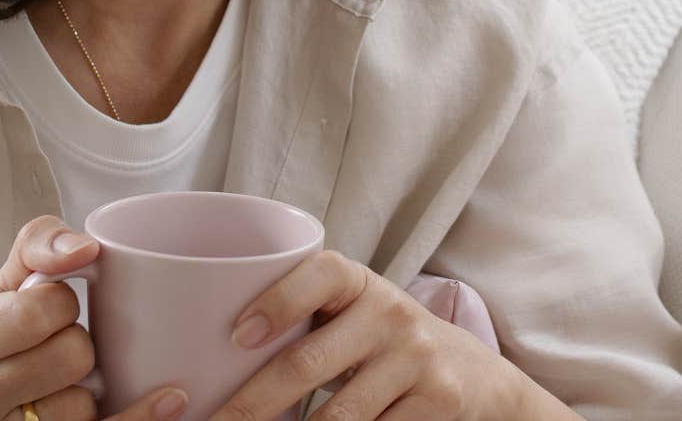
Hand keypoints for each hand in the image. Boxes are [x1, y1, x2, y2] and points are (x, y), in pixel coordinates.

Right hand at [0, 215, 189, 420]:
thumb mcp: (2, 285)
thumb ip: (40, 244)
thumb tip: (87, 249)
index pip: (41, 309)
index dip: (61, 304)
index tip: (48, 311)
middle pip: (71, 357)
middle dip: (78, 346)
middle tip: (57, 348)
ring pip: (83, 407)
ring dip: (86, 391)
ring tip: (59, 385)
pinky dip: (134, 416)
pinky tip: (168, 399)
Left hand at [209, 251, 548, 420]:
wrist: (471, 374)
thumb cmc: (381, 345)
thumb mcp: (353, 317)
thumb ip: (304, 323)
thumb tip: (210, 361)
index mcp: (359, 282)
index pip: (321, 274)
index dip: (279, 300)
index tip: (238, 337)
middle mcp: (391, 313)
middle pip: (308, 363)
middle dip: (251, 405)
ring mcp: (416, 358)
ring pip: (337, 417)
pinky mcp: (437, 401)